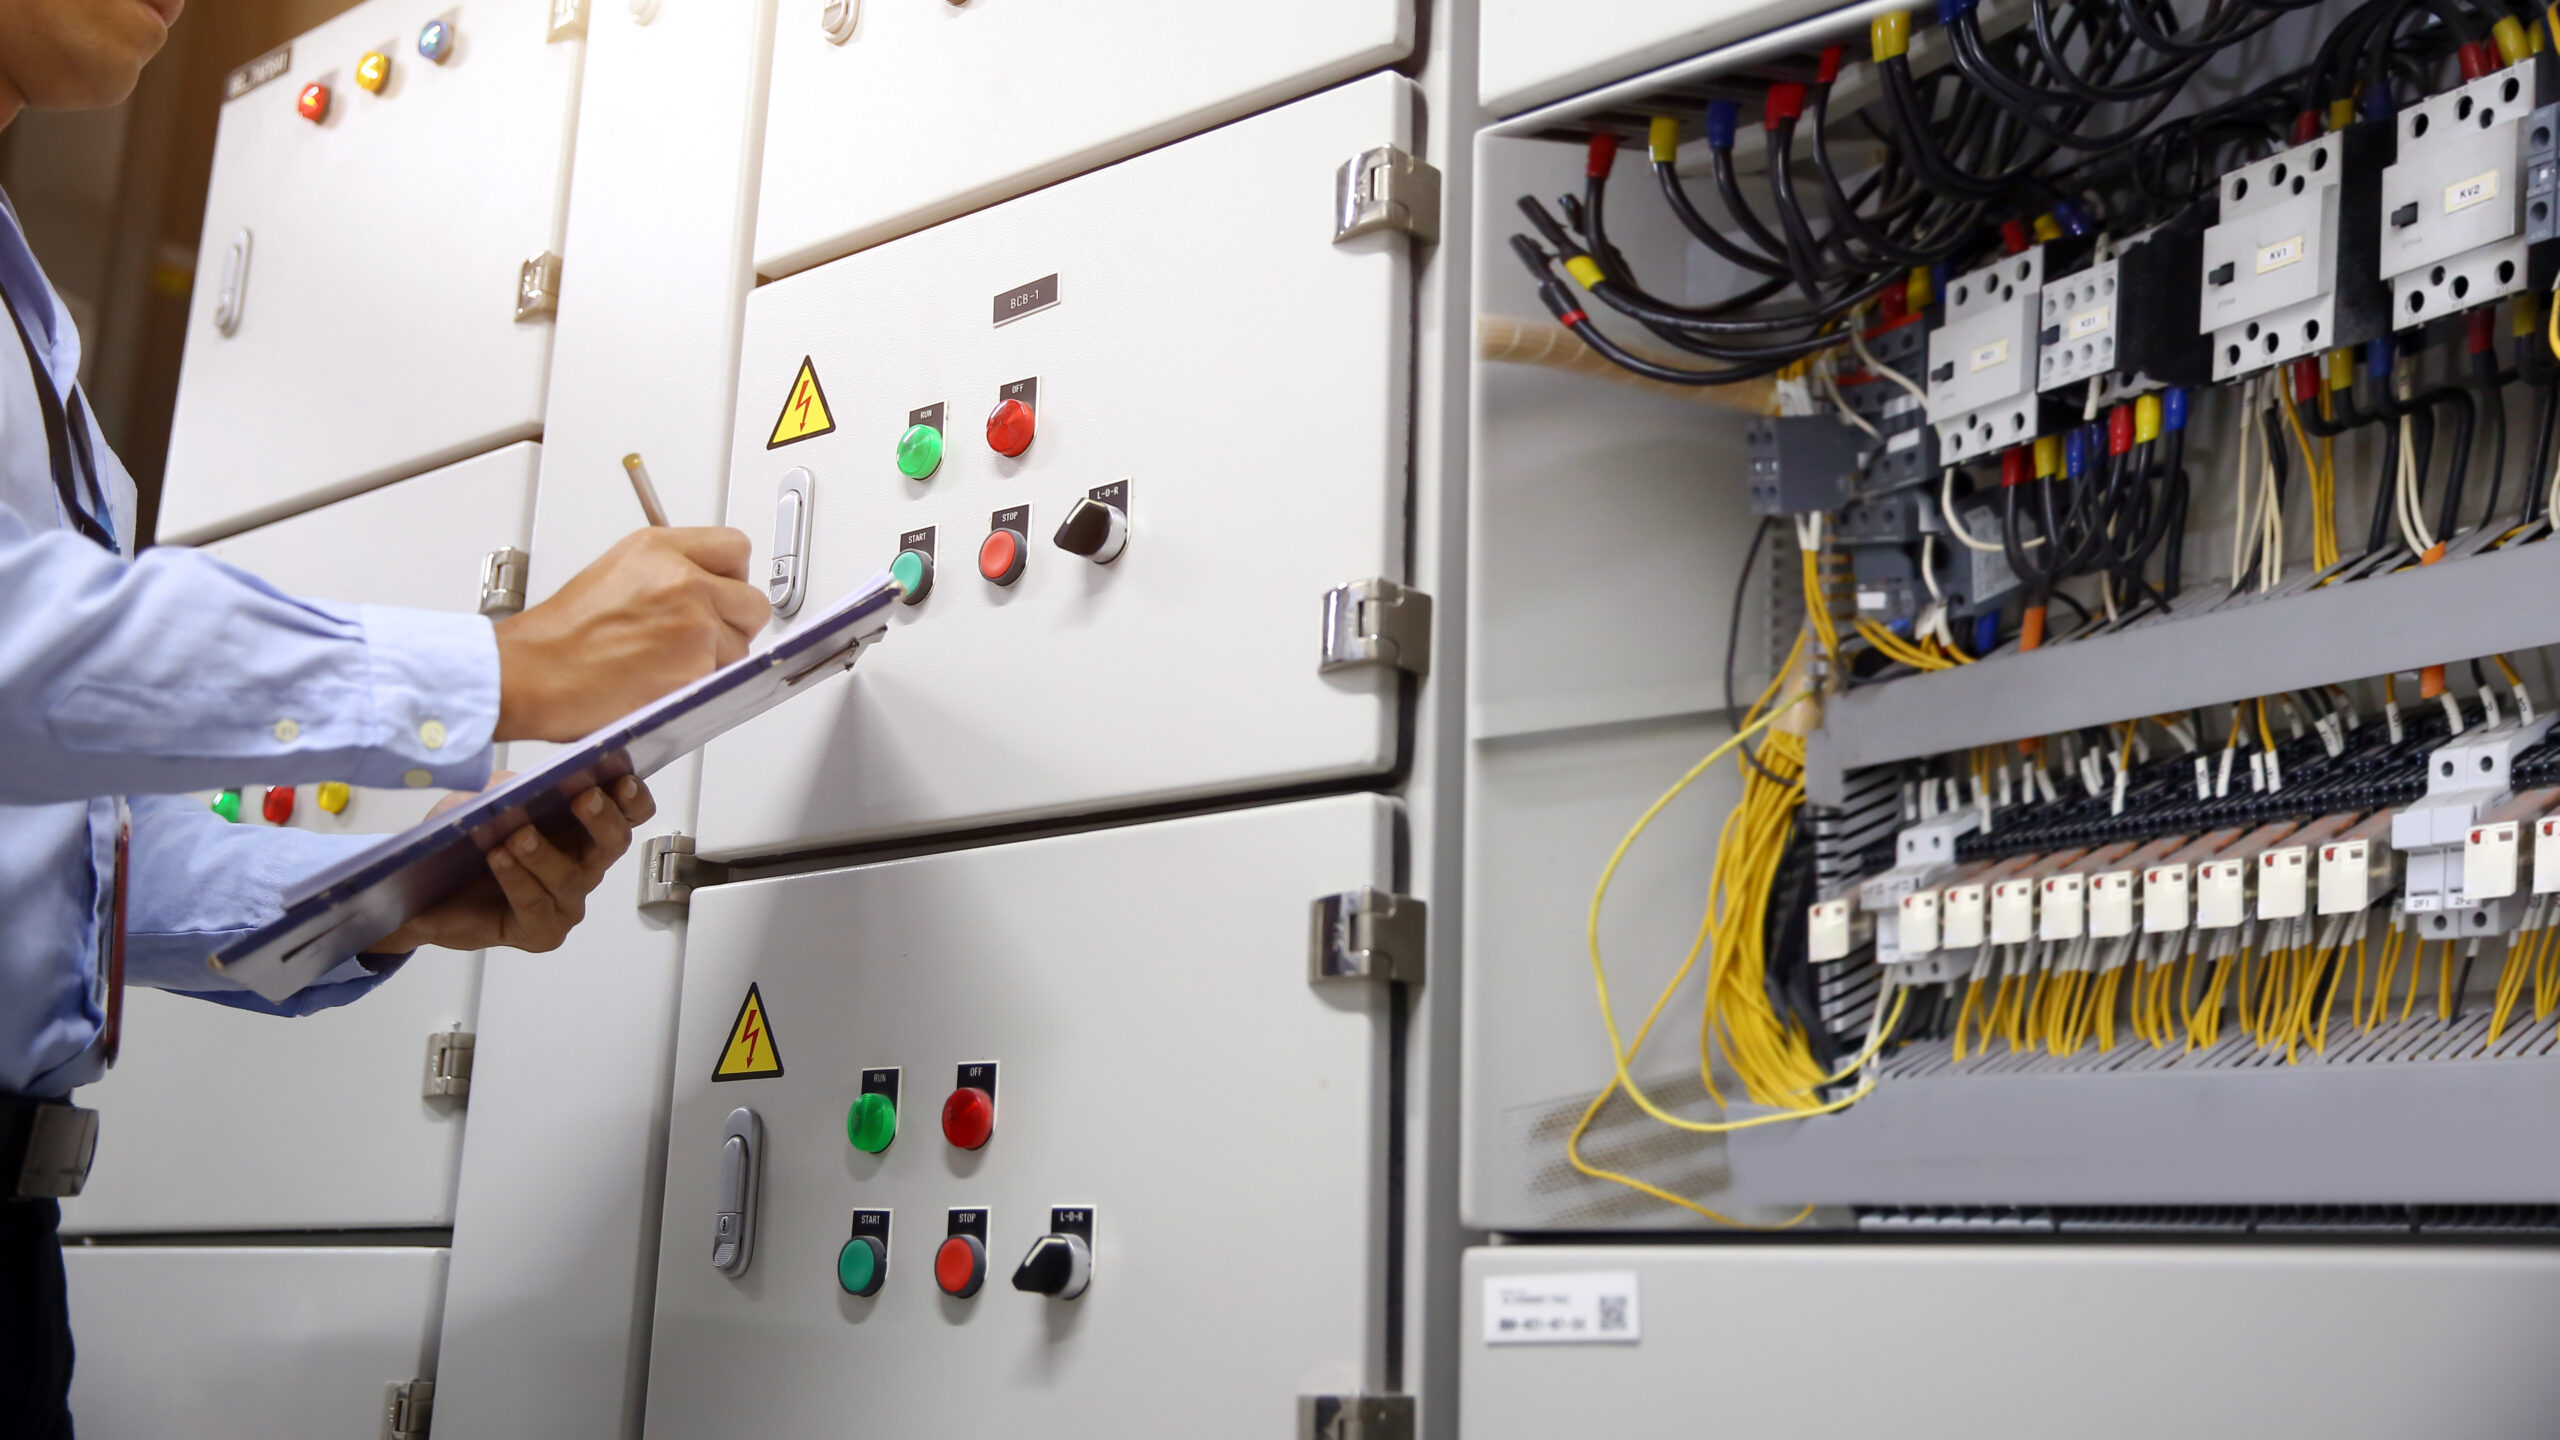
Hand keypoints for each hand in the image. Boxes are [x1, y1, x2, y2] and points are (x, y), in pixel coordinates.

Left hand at [368, 775, 657, 954]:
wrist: (429, 898)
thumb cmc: (465, 848)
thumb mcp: (478, 803)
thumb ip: (500, 789)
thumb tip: (509, 783)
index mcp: (583, 829)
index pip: (628, 813)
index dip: (633, 797)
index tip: (623, 780)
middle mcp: (584, 865)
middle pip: (614, 843)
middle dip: (602, 819)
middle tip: (584, 798)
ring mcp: (566, 902)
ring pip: (571, 876)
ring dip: (546, 853)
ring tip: (518, 836)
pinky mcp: (543, 932)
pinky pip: (537, 906)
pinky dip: (518, 881)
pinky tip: (499, 860)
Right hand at [492, 527, 769, 741]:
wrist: (534, 672)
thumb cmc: (561, 635)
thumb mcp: (617, 572)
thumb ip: (668, 571)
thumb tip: (706, 586)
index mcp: (660, 548)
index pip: (735, 549)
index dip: (732, 576)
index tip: (724, 591)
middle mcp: (683, 580)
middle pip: (752, 601)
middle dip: (733, 623)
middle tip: (703, 636)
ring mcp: (694, 623)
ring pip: (741, 646)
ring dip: (717, 659)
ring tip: (669, 663)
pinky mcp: (696, 667)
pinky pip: (724, 678)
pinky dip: (702, 685)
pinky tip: (666, 681)